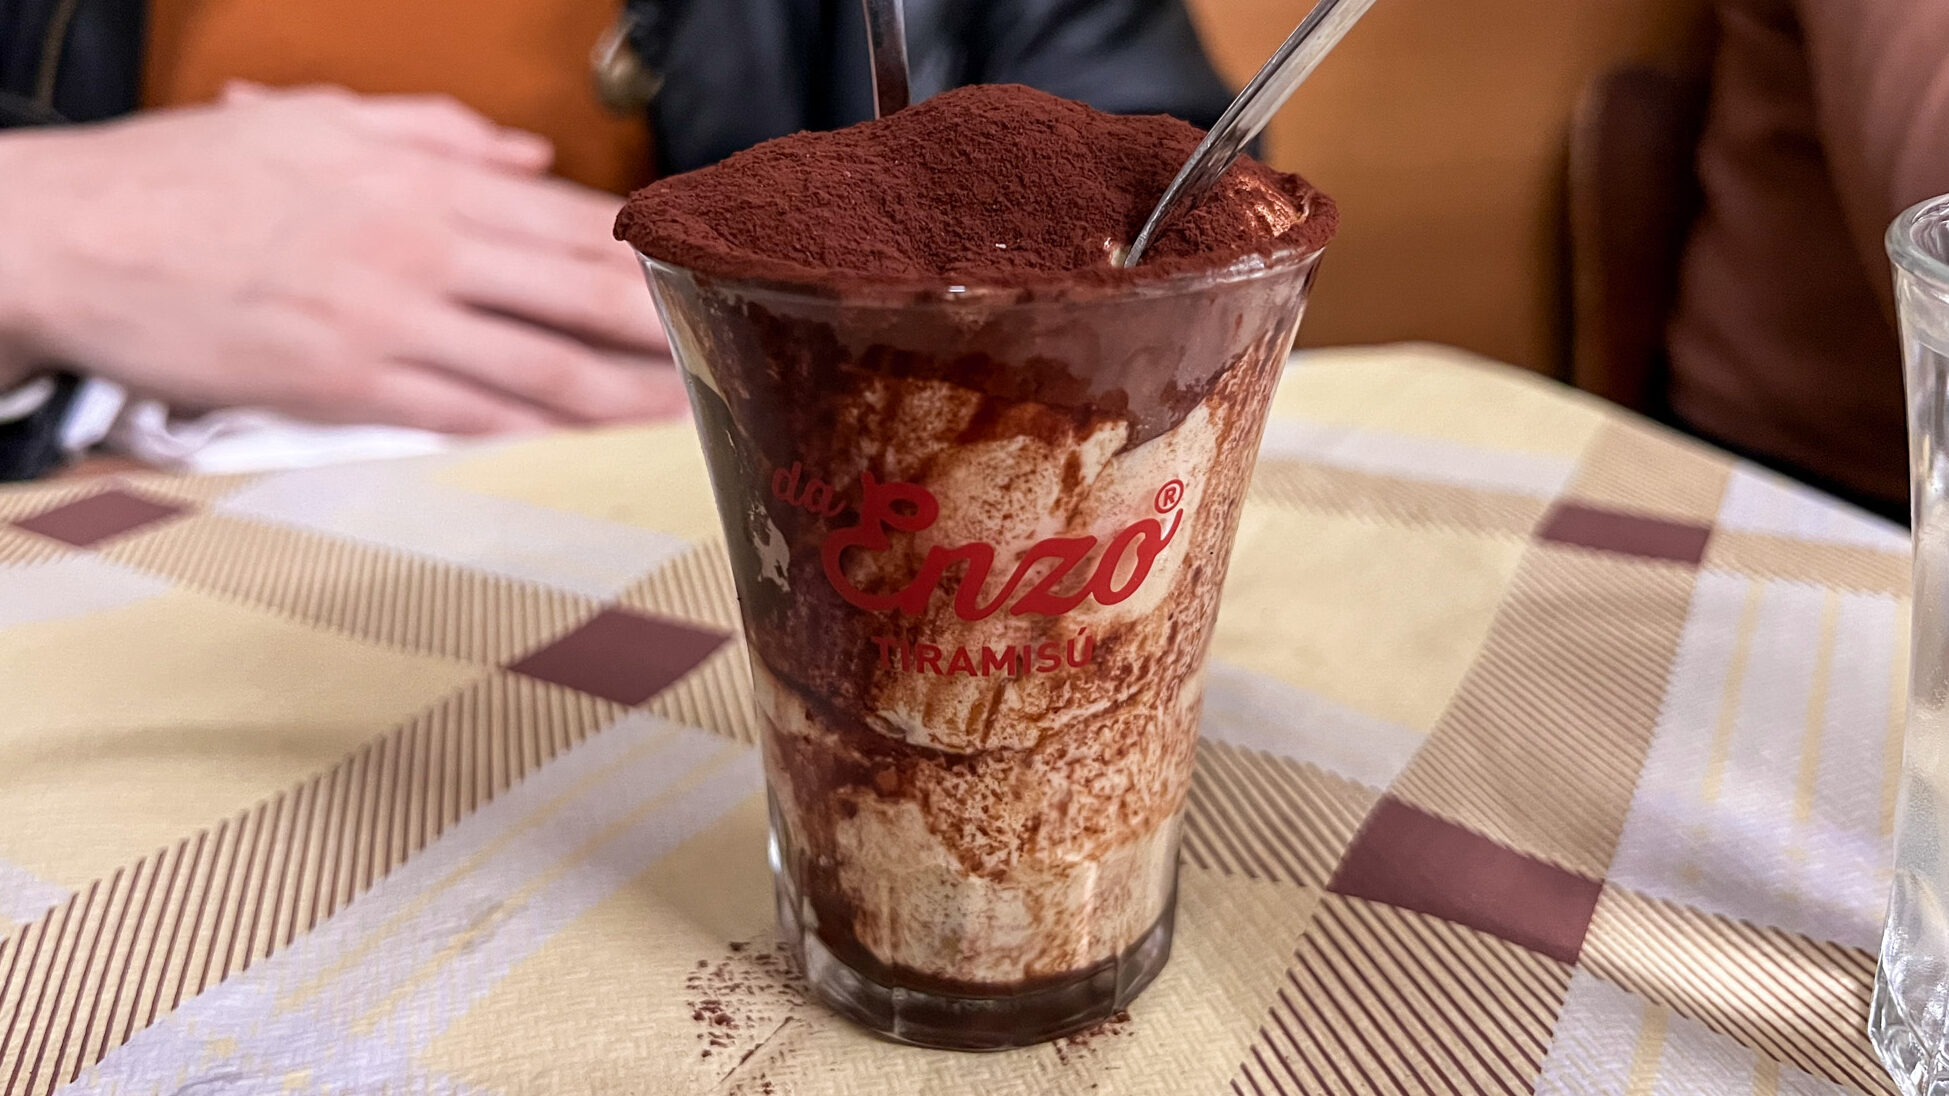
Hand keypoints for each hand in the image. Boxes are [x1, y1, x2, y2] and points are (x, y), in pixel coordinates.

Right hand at [0, 84, 681, 433]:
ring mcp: (392, 329)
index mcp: (424, 184)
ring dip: (631, 393)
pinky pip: (470, 417)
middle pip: (584, 295)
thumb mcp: (319, 120)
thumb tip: (528, 160)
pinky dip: (538, 430)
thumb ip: (437, 134)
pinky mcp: (351, 392)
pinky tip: (590, 441)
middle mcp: (424, 254)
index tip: (714, 267)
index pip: (574, 219)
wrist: (69, 237)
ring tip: (695, 409)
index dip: (658, 248)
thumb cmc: (190, 177)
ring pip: (544, 369)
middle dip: (675, 325)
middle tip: (741, 348)